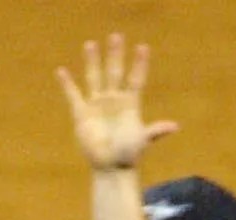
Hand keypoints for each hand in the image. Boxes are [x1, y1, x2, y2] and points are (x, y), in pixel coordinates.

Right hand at [59, 34, 175, 171]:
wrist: (110, 167)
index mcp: (130, 104)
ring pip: (94, 77)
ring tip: (91, 44)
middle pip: (114, 72)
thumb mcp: (142, 141)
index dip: (139, 64)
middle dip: (115, 55)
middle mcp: (114, 100)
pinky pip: (73, 95)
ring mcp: (97, 105)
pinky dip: (67, 84)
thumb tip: (174, 127)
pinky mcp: (82, 113)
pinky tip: (61, 71)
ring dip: (92, 61)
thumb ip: (155, 131)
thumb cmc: (129, 155)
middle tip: (116, 36)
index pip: (136, 79)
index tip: (143, 47)